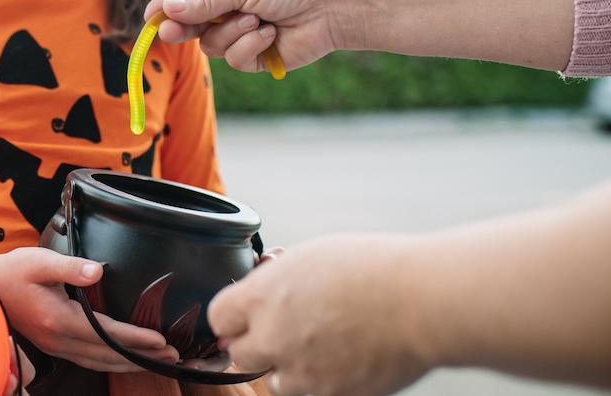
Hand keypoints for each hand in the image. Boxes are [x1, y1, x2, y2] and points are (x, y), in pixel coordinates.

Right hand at [0, 247, 178, 372]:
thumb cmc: (13, 272)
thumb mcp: (39, 262)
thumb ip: (70, 267)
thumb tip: (97, 271)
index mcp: (59, 320)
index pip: (107, 333)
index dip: (136, 338)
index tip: (161, 340)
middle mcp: (59, 340)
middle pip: (108, 355)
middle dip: (142, 357)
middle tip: (173, 356)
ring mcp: (56, 346)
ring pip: (100, 363)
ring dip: (130, 363)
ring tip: (158, 361)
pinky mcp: (55, 346)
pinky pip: (90, 360)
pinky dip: (113, 362)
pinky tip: (125, 359)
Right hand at [143, 0, 354, 72]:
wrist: (332, 7)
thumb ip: (203, 2)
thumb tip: (167, 11)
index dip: (166, 7)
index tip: (148, 18)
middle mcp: (229, 9)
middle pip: (191, 25)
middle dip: (183, 28)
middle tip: (171, 33)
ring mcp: (241, 34)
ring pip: (211, 45)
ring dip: (232, 33)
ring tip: (258, 20)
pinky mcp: (255, 56)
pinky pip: (234, 58)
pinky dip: (250, 46)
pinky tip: (270, 34)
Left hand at [207, 235, 432, 395]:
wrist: (422, 302)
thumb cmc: (373, 270)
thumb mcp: (310, 258)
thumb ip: (276, 282)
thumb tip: (262, 290)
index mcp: (262, 296)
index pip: (219, 317)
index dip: (233, 316)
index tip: (245, 315)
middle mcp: (274, 337)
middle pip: (239, 354)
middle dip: (256, 343)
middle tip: (281, 331)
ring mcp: (302, 371)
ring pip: (276, 380)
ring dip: (289, 367)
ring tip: (320, 344)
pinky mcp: (331, 394)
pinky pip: (314, 392)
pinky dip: (323, 380)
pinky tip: (345, 357)